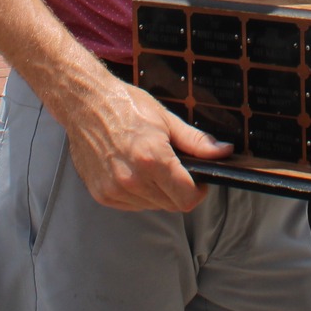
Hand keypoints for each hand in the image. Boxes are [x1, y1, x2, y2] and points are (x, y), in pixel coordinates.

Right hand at [57, 76, 231, 213]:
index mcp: (152, 159)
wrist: (85, 104)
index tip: (198, 179)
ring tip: (149, 165)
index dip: (198, 191)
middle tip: (173, 167)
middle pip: (171, 205)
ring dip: (158, 193)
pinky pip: (132, 205)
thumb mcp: (166, 119)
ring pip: (152, 206)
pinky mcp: (101, 195)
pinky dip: (138, 194)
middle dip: (179, 190)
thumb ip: (197, 142)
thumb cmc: (126, 106)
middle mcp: (132, 179)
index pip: (187, 199)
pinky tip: (133, 170)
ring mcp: (114, 189)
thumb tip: (225, 152)